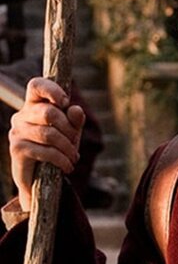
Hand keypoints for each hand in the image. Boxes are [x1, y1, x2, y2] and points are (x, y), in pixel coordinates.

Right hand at [8, 77, 84, 210]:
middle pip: (49, 112)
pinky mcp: (17, 149)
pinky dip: (62, 159)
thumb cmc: (58, 147)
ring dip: (67, 147)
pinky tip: (68, 166)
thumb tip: (75, 109)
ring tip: (73, 157)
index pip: (36, 85)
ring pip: (49, 134)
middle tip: (75, 142)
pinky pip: (45, 151)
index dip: (51, 89)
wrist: (41, 178)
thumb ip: (75, 119)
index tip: (66, 102)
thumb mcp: (71, 131)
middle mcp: (22, 115)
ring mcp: (17, 132)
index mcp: (35, 104)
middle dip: (69, 129)